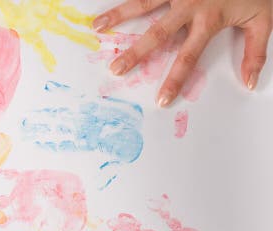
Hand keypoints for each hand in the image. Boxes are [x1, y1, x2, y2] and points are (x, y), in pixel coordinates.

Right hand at [93, 0, 272, 105]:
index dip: (174, 80)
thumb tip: (249, 82)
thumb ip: (255, 52)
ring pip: (143, 3)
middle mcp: (191, 3)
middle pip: (157, 33)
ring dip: (118, 15)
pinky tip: (107, 7)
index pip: (188, 56)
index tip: (161, 99)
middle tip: (116, 69)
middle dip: (135, 53)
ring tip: (97, 26)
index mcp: (210, 18)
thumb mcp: (264, 19)